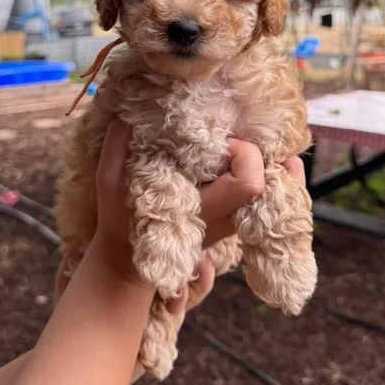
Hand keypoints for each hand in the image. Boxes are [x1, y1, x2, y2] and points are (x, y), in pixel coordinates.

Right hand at [55, 121, 305, 295]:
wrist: (130, 266)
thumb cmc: (119, 223)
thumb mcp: (108, 186)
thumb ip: (114, 152)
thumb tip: (124, 118)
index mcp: (203, 208)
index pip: (249, 183)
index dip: (246, 155)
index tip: (222, 143)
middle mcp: (226, 217)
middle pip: (272, 185)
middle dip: (267, 155)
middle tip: (243, 137)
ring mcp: (232, 221)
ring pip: (276, 193)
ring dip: (277, 165)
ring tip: (271, 143)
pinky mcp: (231, 220)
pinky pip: (266, 198)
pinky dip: (273, 177)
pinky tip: (266, 159)